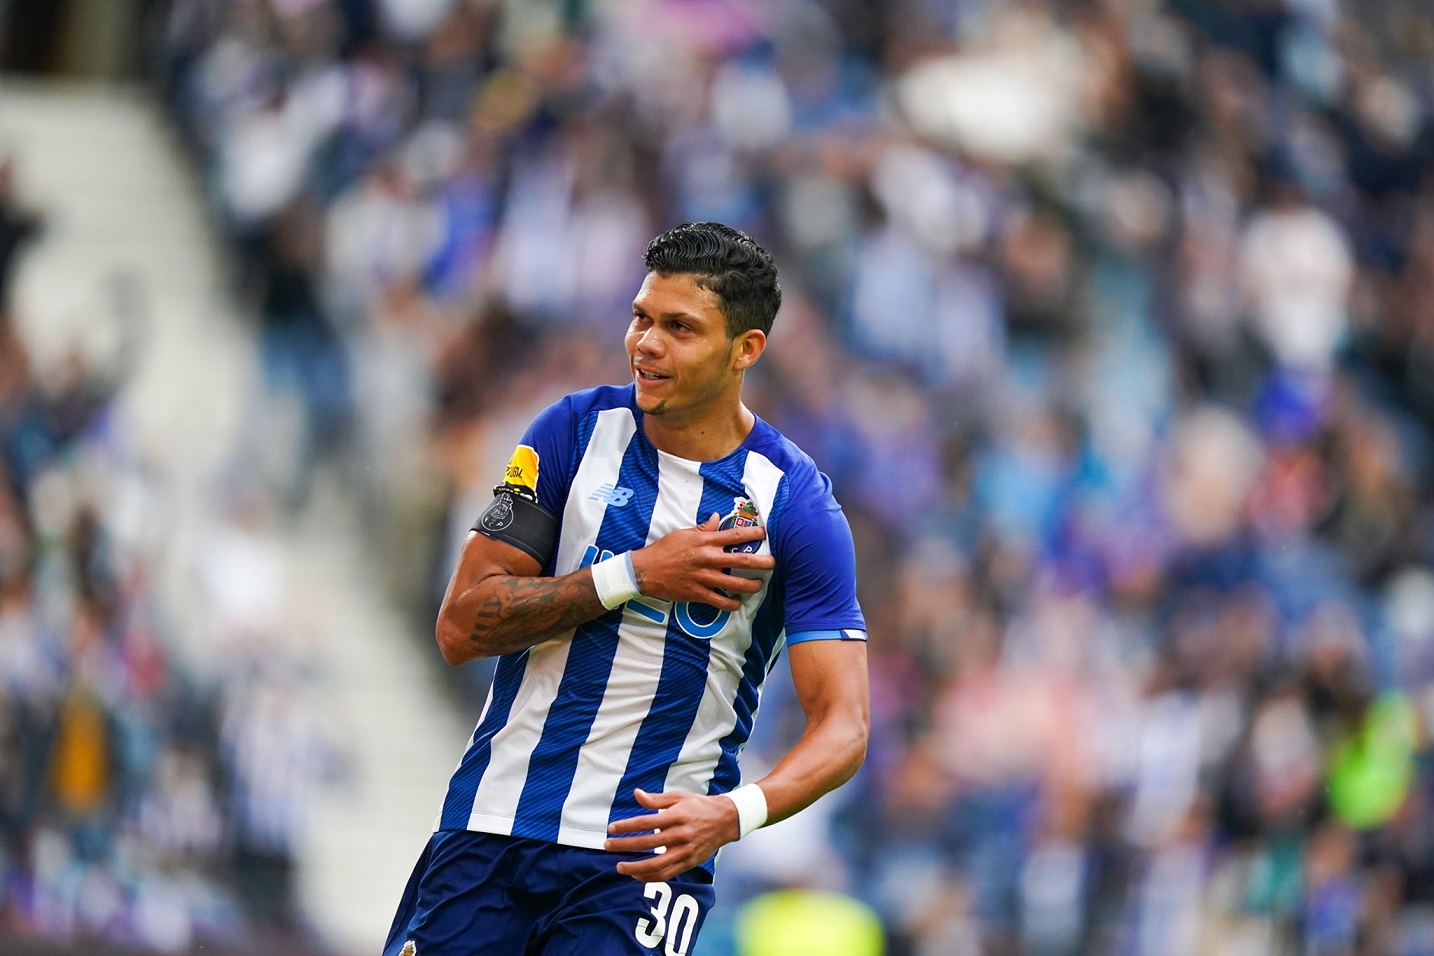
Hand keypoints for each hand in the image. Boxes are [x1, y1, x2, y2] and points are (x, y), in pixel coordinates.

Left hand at [605, 788, 739, 881]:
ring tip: (619, 867)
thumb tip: (636, 794)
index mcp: (677, 816)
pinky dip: (650, 877)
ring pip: (657, 864)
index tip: (611, 828)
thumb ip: (656, 799)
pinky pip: (667, 874)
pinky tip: (636, 875)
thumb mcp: (679, 797)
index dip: (627, 826)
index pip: (647, 822)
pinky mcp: (689, 862)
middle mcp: (681, 834)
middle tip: (607, 845)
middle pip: (648, 843)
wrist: (726, 820)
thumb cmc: (698, 806)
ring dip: (635, 867)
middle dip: (625, 845)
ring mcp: (685, 851)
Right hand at [630, 514, 775, 610]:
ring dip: (750, 585)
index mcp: (705, 542)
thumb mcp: (683, 534)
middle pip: (741, 560)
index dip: (753, 533)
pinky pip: (719, 601)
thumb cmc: (664, 550)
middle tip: (774, 563)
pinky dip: (731, 604)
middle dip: (761, 562)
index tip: (766, 533)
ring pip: (734, 583)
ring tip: (759, 585)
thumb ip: (702, 529)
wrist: (645, 571)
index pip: (735, 535)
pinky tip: (738, 602)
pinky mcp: (697, 594)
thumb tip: (716, 518)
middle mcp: (708, 559)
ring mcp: (703, 578)